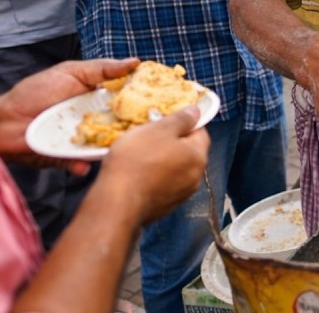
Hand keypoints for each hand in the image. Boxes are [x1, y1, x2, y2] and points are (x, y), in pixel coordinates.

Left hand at [0, 58, 139, 174]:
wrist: (4, 120)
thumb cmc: (35, 92)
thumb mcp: (70, 72)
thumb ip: (102, 68)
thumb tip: (135, 62)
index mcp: (99, 99)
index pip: (128, 100)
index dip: (145, 100)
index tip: (164, 99)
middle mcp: (97, 120)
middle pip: (125, 125)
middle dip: (138, 127)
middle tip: (151, 127)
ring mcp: (85, 140)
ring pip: (108, 146)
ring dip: (115, 147)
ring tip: (122, 147)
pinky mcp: (70, 158)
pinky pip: (83, 163)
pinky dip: (84, 164)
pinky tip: (84, 162)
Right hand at [100, 105, 208, 224]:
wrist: (117, 203)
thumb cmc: (137, 160)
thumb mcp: (157, 130)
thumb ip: (181, 119)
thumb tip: (196, 112)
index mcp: (198, 156)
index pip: (201, 132)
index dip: (184, 123)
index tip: (165, 120)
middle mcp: (196, 176)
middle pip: (189, 151)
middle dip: (172, 142)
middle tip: (149, 136)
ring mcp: (182, 194)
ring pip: (176, 169)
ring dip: (163, 160)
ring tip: (140, 155)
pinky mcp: (166, 206)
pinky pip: (164, 184)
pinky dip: (155, 177)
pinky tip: (138, 173)